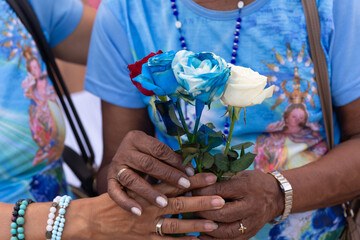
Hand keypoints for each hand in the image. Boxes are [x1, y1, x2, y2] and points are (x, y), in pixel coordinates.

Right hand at [87, 175, 224, 239]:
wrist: (92, 220)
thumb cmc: (113, 201)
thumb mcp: (131, 186)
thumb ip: (151, 183)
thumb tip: (173, 175)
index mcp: (148, 191)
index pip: (174, 183)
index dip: (193, 180)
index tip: (211, 176)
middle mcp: (150, 207)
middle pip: (179, 203)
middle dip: (200, 201)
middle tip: (220, 199)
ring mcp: (147, 225)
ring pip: (175, 224)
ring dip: (195, 224)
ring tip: (214, 223)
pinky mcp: (143, 239)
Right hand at [107, 130, 203, 213]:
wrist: (120, 159)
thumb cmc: (145, 156)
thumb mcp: (154, 152)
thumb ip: (168, 157)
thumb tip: (191, 170)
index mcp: (137, 138)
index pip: (159, 149)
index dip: (175, 161)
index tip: (190, 172)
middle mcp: (125, 151)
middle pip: (147, 163)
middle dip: (168, 175)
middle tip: (185, 186)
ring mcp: (116, 166)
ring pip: (132, 179)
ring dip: (149, 192)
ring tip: (164, 203)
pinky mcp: (108, 180)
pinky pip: (115, 193)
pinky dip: (126, 203)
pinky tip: (139, 212)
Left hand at [193, 170, 283, 238]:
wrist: (276, 196)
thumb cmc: (253, 182)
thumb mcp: (240, 174)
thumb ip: (221, 179)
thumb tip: (196, 181)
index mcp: (247, 187)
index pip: (220, 191)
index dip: (203, 192)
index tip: (189, 191)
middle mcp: (251, 206)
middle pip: (223, 213)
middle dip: (203, 211)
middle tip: (189, 208)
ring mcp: (252, 223)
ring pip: (226, 231)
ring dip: (207, 229)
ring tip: (193, 225)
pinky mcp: (250, 233)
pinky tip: (202, 236)